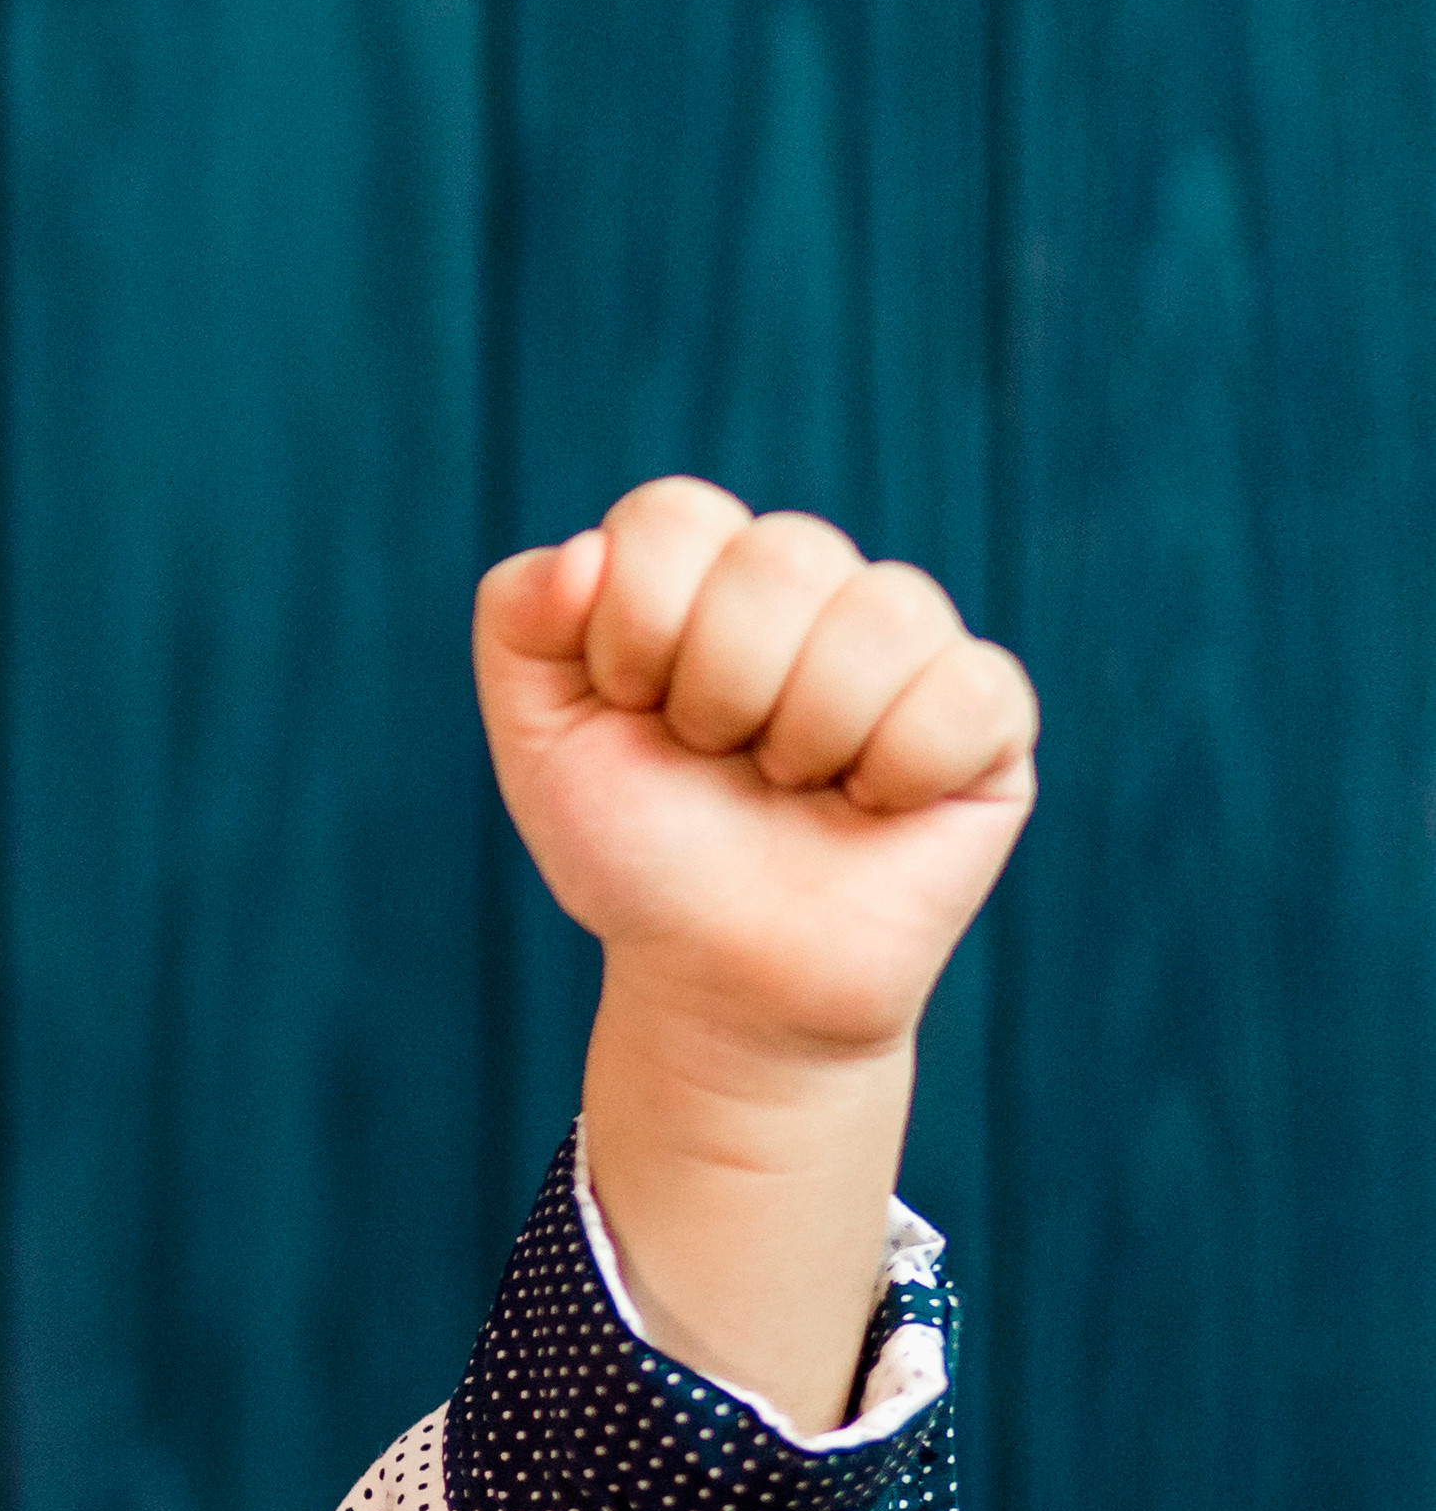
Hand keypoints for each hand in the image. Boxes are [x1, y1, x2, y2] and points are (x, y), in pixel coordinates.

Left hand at [472, 478, 1037, 1419]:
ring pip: (859, 622)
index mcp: (713, 579)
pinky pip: (952, 688)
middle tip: (715, 776)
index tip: (632, 716)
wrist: (713, 990)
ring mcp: (909, 661)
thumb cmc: (627, 867)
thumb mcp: (541, 746)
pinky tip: (868, 812)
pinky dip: (889, 768)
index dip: (633, 633)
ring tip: (786, 800)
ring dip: (789, 740)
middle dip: (703, 694)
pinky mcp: (986, 732)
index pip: (672, 519)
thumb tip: (583, 556)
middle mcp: (820, 595)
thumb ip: (525, 621)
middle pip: (765, 566)